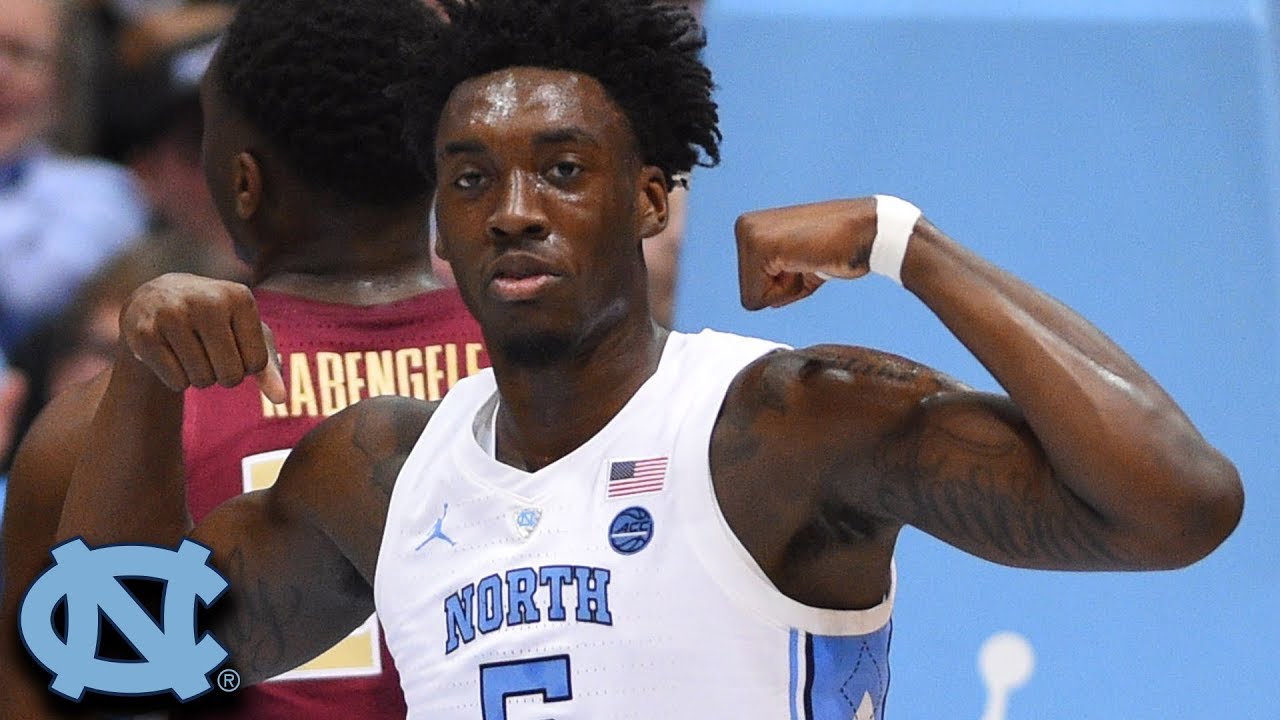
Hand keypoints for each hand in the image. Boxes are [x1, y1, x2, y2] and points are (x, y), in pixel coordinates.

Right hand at [119, 273, 285, 402]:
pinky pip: (176, 382)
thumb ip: (268, 366)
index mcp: (239, 297)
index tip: (232, 345)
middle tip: (209, 352)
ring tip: (189, 350)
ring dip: (199, 376)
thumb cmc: (215, 320)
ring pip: (202, 381)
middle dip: (223, 375)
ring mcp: (172, 314)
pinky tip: (169, 352)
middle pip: (231, 376)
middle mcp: (207, 301)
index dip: (246, 365)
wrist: (155, 298)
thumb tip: (281, 399)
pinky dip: (176, 379)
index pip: (257, 363)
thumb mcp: (246, 333)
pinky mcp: (144, 333)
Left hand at [735, 197, 877, 309]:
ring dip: (787, 289)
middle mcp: (744, 226)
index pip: (751, 285)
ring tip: (808, 259)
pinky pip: (759, 298)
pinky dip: (788, 291)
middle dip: (784, 289)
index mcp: (752, 227)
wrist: (867, 232)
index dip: (784, 286)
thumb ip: (781, 280)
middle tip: (809, 259)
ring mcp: (749, 234)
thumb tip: (763, 302)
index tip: (806, 259)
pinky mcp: (759, 246)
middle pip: (749, 292)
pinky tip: (807, 261)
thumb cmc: (841, 247)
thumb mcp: (803, 264)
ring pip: (753, 297)